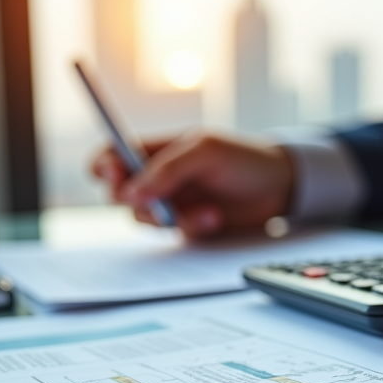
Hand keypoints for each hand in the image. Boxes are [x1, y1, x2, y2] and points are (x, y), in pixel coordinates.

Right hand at [90, 132, 294, 238]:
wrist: (280, 187)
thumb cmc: (244, 158)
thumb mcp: (206, 153)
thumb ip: (167, 170)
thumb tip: (129, 193)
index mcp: (155, 149)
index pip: (111, 154)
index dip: (103, 166)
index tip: (112, 175)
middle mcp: (157, 177)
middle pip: (118, 193)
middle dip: (135, 201)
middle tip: (159, 203)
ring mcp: (170, 202)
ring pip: (144, 218)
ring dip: (172, 216)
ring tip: (207, 210)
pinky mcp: (185, 225)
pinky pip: (172, 233)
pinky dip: (192, 227)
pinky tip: (215, 217)